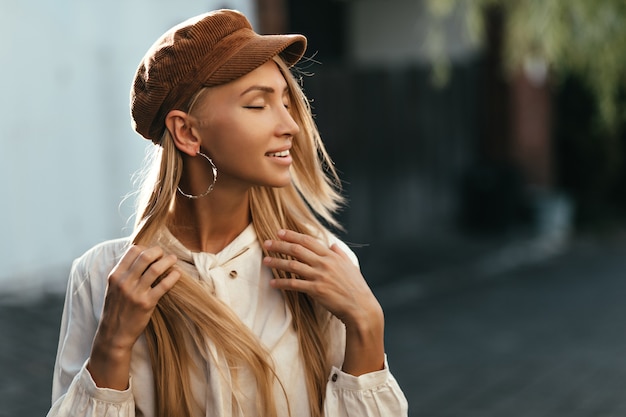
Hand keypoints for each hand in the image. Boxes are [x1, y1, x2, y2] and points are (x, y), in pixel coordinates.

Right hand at [88, 245, 179, 388]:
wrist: (114, 334)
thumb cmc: (116, 309)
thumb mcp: (113, 288)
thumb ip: (124, 273)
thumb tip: (140, 257)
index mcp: (115, 276)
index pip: (132, 251)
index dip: (146, 248)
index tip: (153, 252)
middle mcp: (124, 282)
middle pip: (145, 256)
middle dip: (158, 251)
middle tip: (165, 254)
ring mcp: (135, 292)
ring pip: (155, 268)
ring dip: (168, 261)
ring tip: (173, 260)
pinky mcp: (147, 303)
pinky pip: (163, 285)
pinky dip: (173, 276)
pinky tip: (177, 273)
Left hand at [262, 229, 380, 327]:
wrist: (361, 307)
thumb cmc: (356, 287)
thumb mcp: (351, 266)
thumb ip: (340, 254)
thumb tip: (333, 244)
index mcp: (332, 256)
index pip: (308, 241)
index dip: (292, 235)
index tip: (279, 232)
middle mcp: (324, 263)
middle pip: (297, 250)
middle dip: (280, 245)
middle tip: (266, 243)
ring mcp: (320, 276)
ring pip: (293, 265)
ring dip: (277, 262)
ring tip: (265, 261)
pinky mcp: (316, 290)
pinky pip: (294, 284)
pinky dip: (282, 283)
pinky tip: (273, 283)